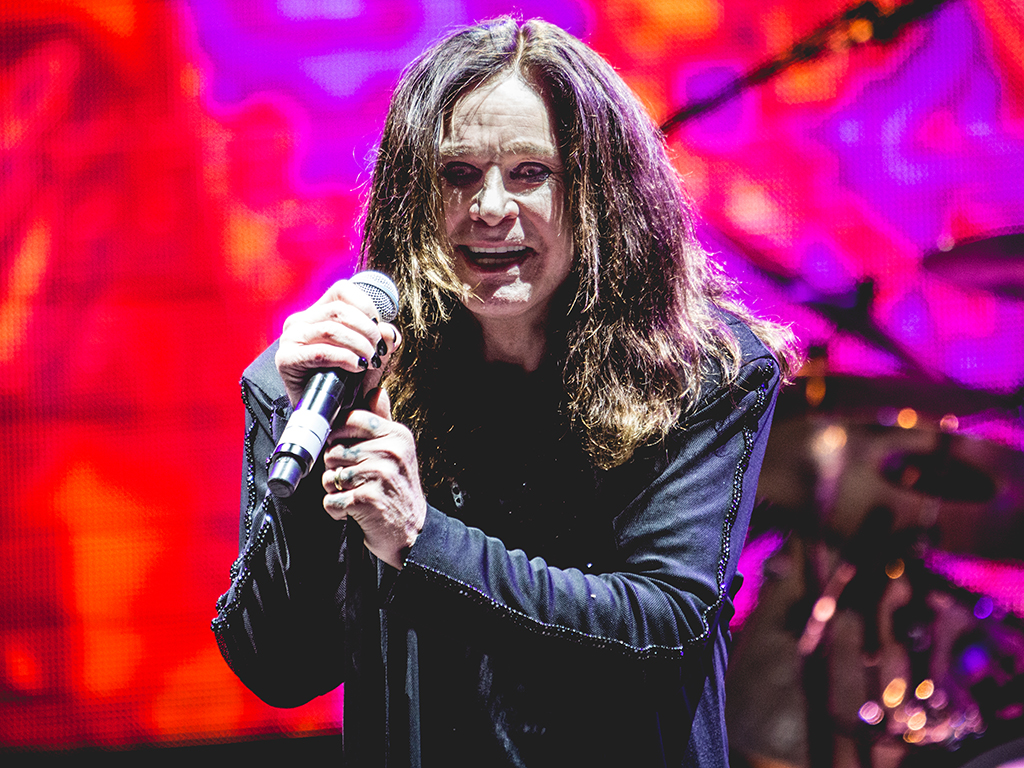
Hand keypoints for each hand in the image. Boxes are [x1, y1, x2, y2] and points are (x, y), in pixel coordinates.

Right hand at [275, 279, 401, 406]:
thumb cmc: (348, 382)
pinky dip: (344, 358)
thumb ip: (381, 339)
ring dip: (359, 345)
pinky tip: (357, 367)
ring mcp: (290, 339)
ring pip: (332, 329)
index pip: (342, 290)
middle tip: (378, 351)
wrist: (329, 415)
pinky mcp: (286, 360)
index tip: (379, 330)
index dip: (367, 306)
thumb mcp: (370, 355)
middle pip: (339, 310)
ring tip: (370, 361)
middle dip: (367, 330)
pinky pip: (321, 352)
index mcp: (316, 312)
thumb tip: (390, 332)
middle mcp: (299, 321)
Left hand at [321, 387, 425, 569]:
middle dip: (336, 469)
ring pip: (329, 475)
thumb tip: (376, 392)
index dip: (339, 436)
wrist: (413, 533)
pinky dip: (336, 510)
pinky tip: (353, 511)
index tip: (346, 452)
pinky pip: (330, 499)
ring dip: (335, 490)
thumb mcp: (398, 451)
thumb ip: (383, 422)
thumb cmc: (399, 492)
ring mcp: (378, 475)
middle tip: (354, 482)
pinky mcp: (366, 499)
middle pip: (333, 450)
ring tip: (354, 496)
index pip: (350, 419)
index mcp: (396, 436)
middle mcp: (389, 452)